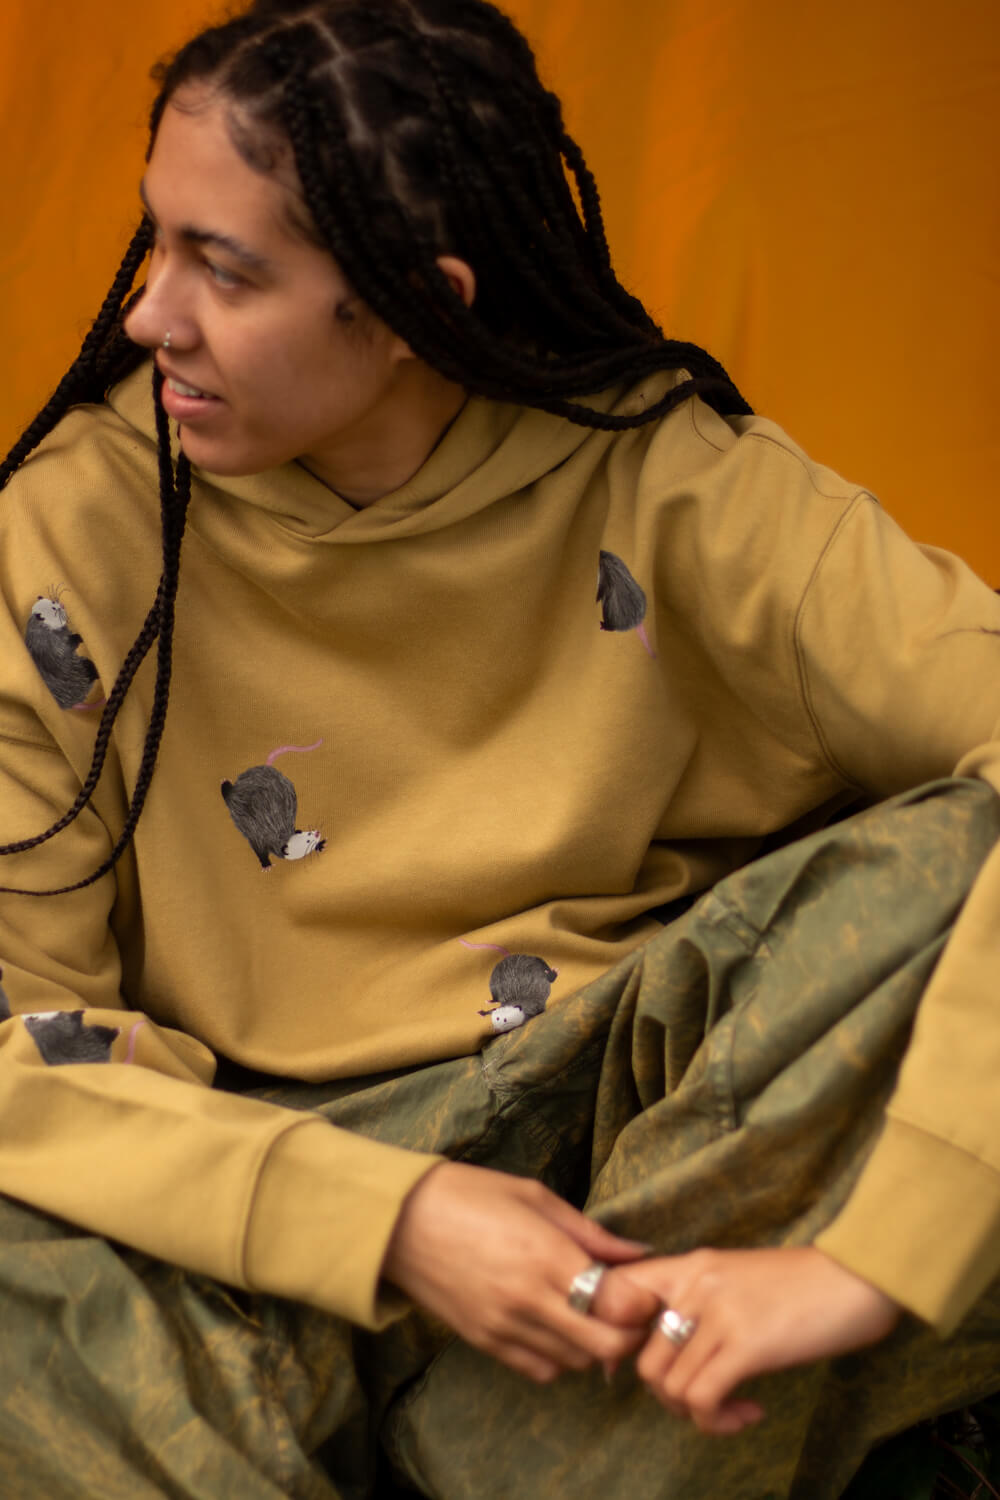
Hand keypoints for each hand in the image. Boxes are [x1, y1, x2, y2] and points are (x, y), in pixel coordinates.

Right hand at [381, 1161, 660, 1382]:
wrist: (399, 1221)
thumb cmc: (469, 1195)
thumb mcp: (535, 1197)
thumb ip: (589, 1233)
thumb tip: (638, 1253)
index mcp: (544, 1256)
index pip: (616, 1304)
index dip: (641, 1303)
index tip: (644, 1289)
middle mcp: (528, 1300)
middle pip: (605, 1346)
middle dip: (627, 1333)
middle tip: (626, 1309)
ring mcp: (504, 1327)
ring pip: (576, 1363)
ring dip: (594, 1345)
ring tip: (590, 1314)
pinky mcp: (485, 1343)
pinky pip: (540, 1369)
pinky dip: (559, 1357)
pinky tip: (556, 1326)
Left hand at [612, 1246, 901, 1434]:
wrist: (857, 1276)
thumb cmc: (803, 1285)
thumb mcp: (737, 1279)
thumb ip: (701, 1302)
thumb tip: (672, 1347)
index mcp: (690, 1266)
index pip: (618, 1291)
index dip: (614, 1338)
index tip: (639, 1369)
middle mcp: (695, 1284)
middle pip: (642, 1358)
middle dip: (668, 1397)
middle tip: (705, 1401)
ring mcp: (718, 1313)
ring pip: (668, 1385)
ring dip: (696, 1414)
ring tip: (732, 1410)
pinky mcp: (746, 1344)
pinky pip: (701, 1398)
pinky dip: (717, 1421)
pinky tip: (749, 1411)